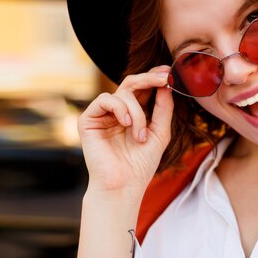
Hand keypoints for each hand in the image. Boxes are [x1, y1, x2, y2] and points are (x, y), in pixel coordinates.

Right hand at [77, 65, 173, 196]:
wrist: (124, 185)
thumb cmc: (142, 163)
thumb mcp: (160, 132)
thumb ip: (163, 108)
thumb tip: (166, 84)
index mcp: (133, 114)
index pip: (142, 89)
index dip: (154, 78)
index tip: (168, 72)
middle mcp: (117, 112)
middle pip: (131, 83)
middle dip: (149, 79)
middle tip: (163, 78)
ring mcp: (102, 115)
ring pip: (122, 93)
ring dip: (137, 112)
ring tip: (140, 134)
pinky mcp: (88, 120)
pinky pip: (105, 100)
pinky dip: (120, 108)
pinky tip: (126, 124)